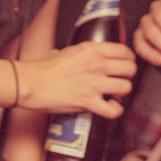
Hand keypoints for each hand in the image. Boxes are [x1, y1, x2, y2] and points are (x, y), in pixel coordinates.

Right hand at [16, 42, 135, 118]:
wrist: (31, 82)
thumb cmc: (43, 68)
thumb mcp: (64, 51)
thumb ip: (77, 52)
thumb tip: (78, 55)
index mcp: (90, 49)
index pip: (124, 51)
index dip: (128, 59)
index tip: (126, 64)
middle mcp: (95, 64)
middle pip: (129, 69)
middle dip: (127, 76)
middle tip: (120, 80)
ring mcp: (93, 83)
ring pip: (126, 87)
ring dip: (122, 93)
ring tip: (114, 95)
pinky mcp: (88, 101)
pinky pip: (114, 110)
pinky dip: (114, 111)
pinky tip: (108, 107)